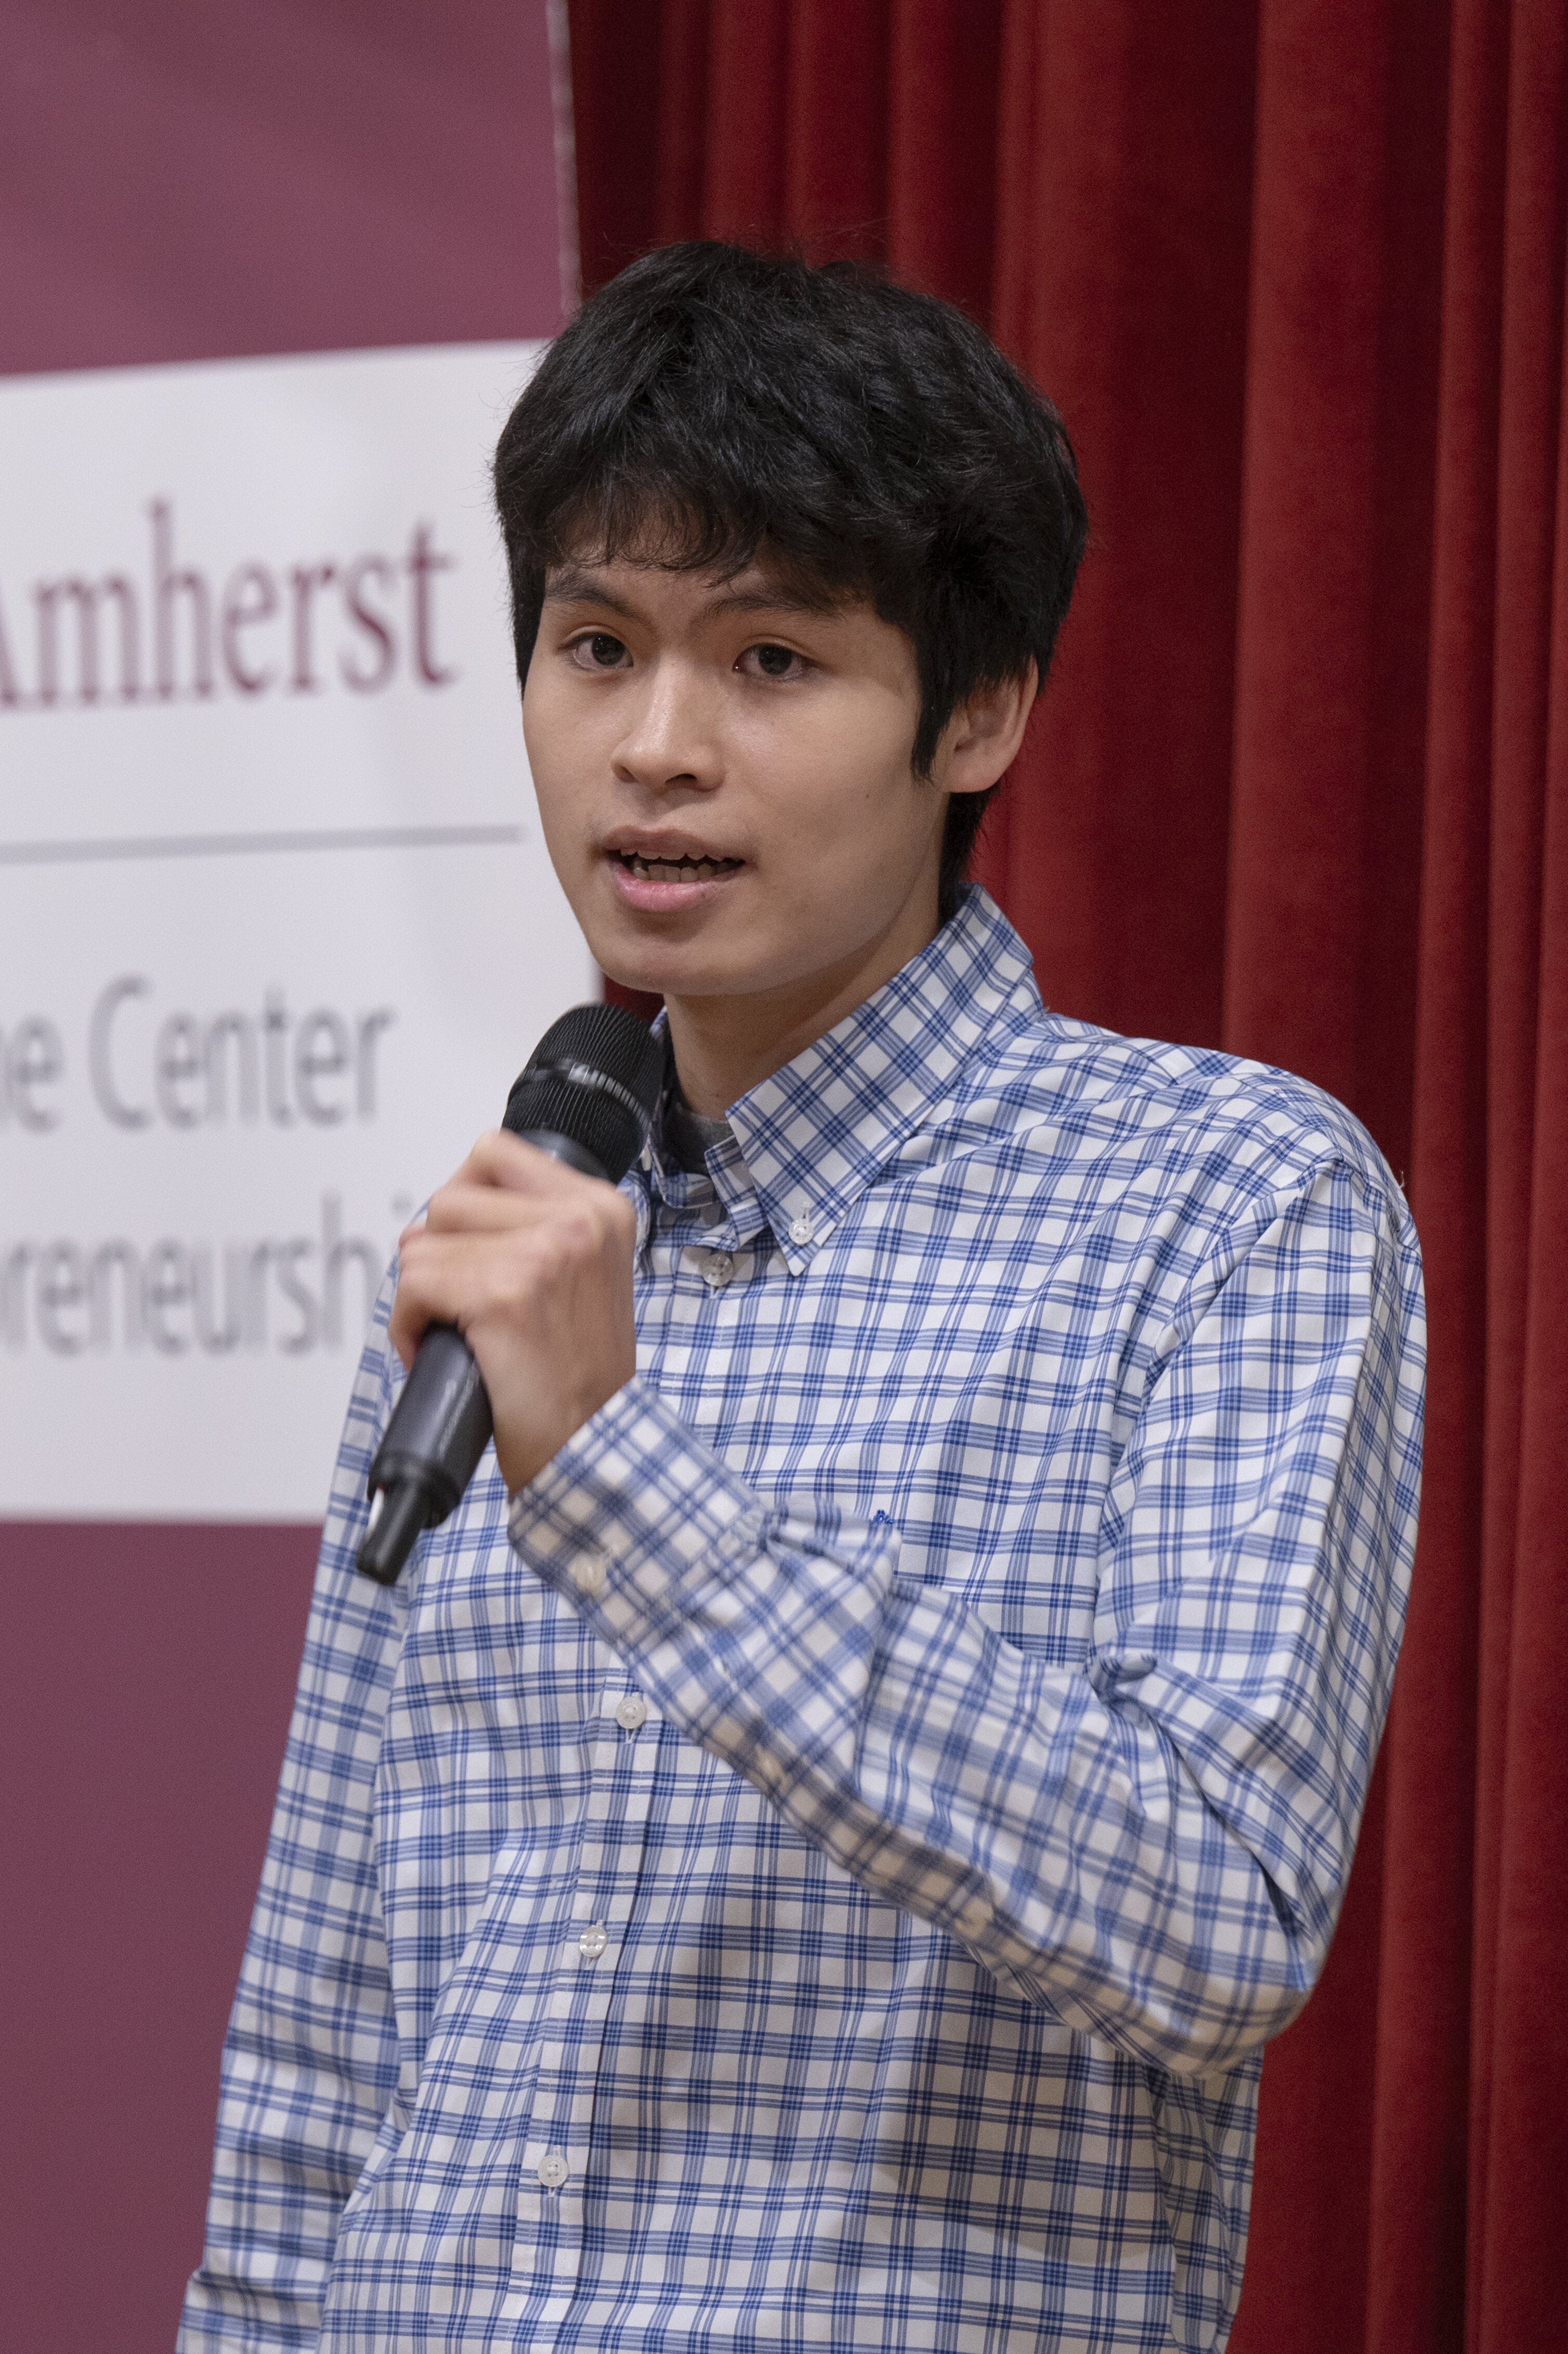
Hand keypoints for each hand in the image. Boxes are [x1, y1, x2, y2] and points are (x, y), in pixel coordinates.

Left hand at [389, 1131, 637, 1493]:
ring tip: (461, 1331)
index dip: (465, 1205)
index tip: (475, 1249)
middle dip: (442, 1254)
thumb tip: (441, 1216)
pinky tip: (439, 1350)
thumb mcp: (583, 1277)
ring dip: (425, 1293)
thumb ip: (534, 1228)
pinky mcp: (502, 1293)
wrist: (592, 1448)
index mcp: (601, 1208)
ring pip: (424, 1242)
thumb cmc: (579, 1379)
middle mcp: (578, 1220)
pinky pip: (414, 1285)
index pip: (492, 1153)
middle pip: (450, 1198)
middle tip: (469, 1305)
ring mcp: (542, 1253)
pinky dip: (408, 1326)